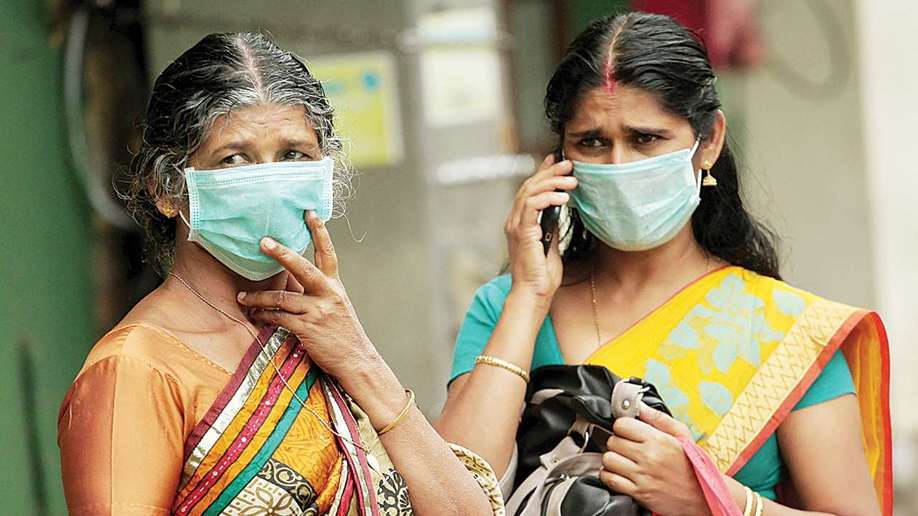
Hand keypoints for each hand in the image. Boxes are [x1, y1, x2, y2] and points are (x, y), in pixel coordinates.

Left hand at [237, 211, 381, 385]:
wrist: (356, 360)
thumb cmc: (344, 334)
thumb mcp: (336, 307)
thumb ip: (317, 292)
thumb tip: (291, 282)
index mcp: (335, 286)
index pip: (328, 253)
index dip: (319, 231)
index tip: (309, 212)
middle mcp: (328, 294)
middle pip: (302, 267)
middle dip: (281, 253)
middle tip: (263, 241)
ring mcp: (317, 311)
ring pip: (282, 297)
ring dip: (258, 297)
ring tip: (242, 296)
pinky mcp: (307, 328)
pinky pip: (279, 317)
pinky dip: (264, 315)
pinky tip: (255, 314)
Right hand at [504, 154, 575, 305]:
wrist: (534, 294)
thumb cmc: (542, 276)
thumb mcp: (550, 245)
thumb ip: (550, 227)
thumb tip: (558, 210)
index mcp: (520, 222)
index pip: (530, 190)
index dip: (542, 172)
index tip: (557, 160)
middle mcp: (514, 221)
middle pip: (529, 186)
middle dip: (550, 172)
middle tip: (569, 164)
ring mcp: (515, 226)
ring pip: (530, 192)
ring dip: (552, 182)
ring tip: (571, 180)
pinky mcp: (521, 233)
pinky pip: (532, 207)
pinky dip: (547, 198)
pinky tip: (563, 198)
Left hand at [600, 407, 710, 515]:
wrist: (702, 496)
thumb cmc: (692, 466)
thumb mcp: (681, 435)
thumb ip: (658, 418)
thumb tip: (639, 405)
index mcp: (657, 440)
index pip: (621, 424)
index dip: (622, 426)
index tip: (627, 431)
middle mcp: (648, 457)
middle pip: (612, 441)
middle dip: (617, 442)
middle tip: (627, 447)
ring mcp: (642, 476)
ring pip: (608, 460)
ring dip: (612, 459)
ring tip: (623, 460)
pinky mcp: (638, 493)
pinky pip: (610, 479)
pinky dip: (610, 475)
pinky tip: (620, 473)